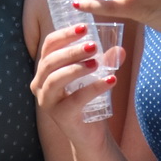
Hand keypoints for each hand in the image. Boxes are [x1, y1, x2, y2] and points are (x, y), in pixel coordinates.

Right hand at [30, 24, 123, 147]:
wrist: (91, 134)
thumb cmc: (88, 100)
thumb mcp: (95, 76)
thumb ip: (106, 61)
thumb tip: (120, 49)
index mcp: (44, 70)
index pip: (49, 46)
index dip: (65, 34)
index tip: (85, 27)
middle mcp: (39, 85)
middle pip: (50, 61)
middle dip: (71, 51)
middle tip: (93, 45)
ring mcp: (47, 102)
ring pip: (56, 79)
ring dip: (76, 68)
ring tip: (97, 63)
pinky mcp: (60, 116)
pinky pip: (75, 99)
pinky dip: (93, 88)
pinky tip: (110, 82)